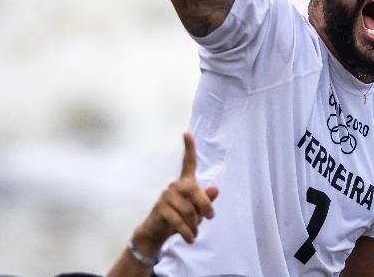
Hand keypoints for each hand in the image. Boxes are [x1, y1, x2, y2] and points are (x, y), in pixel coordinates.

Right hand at [131, 133, 219, 255]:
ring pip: (188, 210)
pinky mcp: (160, 208)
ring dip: (195, 225)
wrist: (157, 233)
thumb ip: (206, 200)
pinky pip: (179, 220)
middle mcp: (174, 186)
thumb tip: (216, 189)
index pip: (188, 163)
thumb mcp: (197, 211)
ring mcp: (165, 196)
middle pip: (194, 191)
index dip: (188, 148)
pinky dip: (187, 231)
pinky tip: (190, 239)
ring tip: (195, 233)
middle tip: (210, 218)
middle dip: (205, 206)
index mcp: (185, 183)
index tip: (186, 133)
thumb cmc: (180, 218)